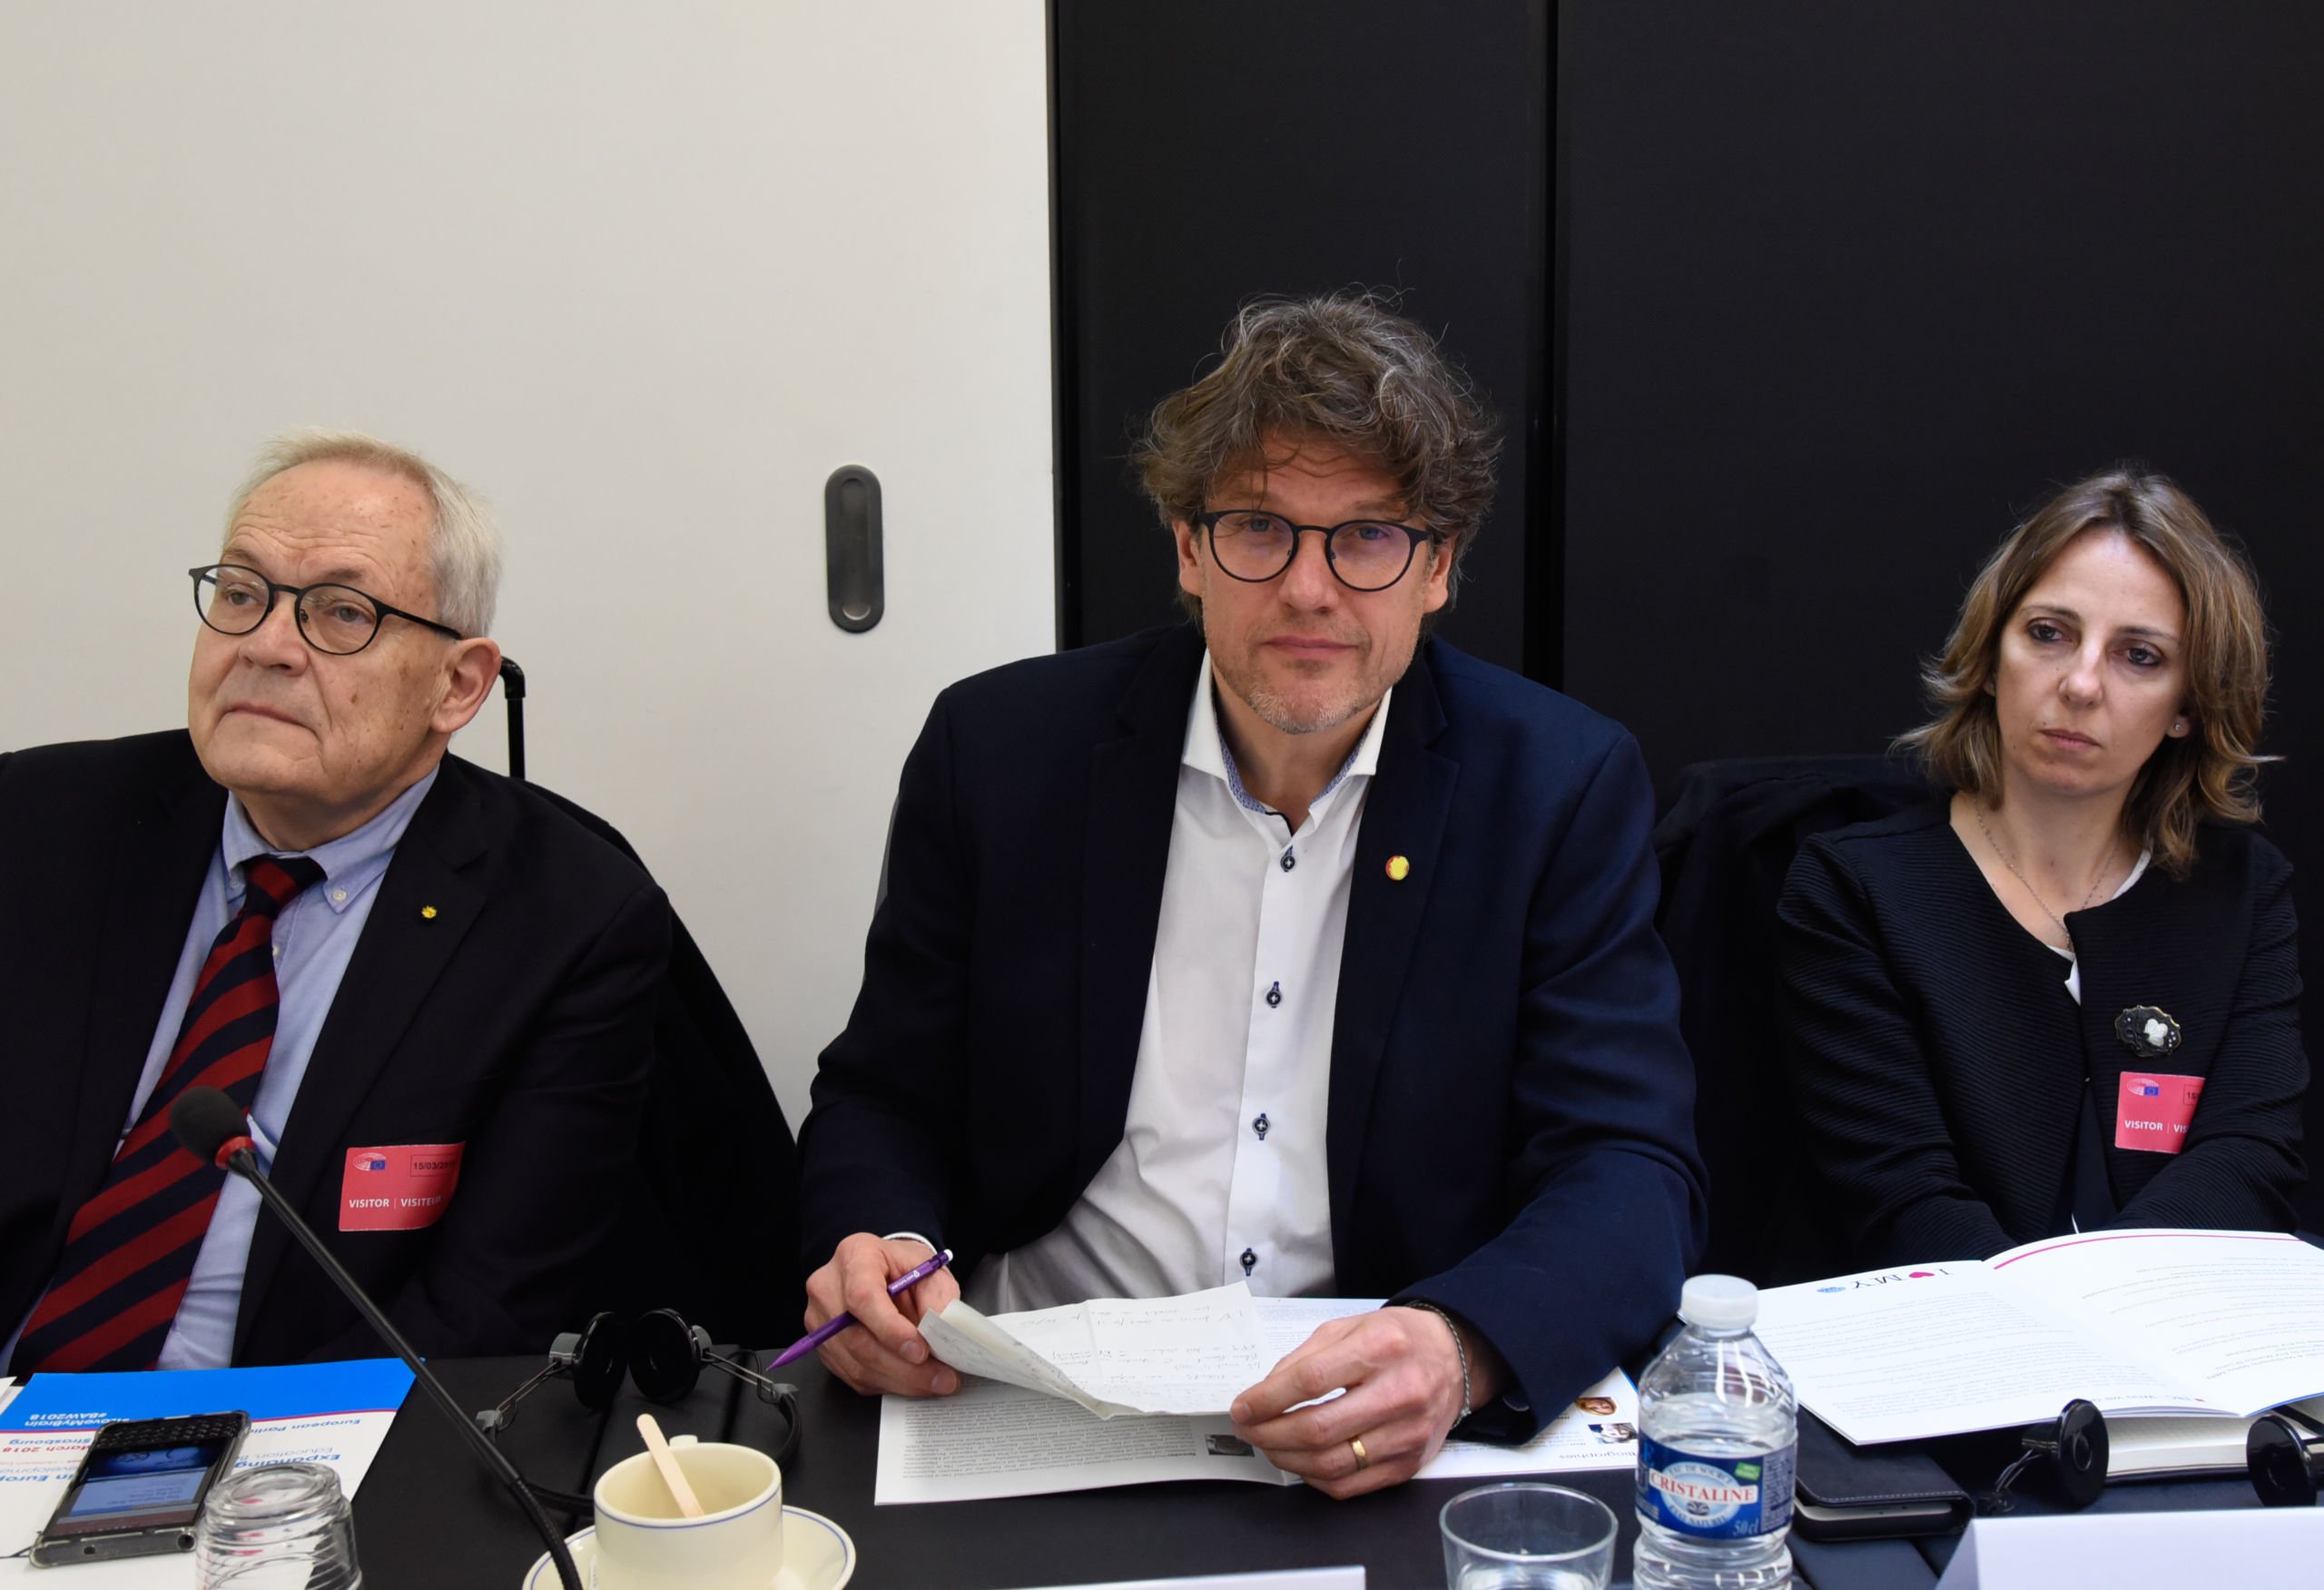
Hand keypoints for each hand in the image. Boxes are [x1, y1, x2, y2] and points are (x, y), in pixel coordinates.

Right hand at [804, 1233, 963, 1396]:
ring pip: (857, 1364)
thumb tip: (941, 1331)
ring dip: (900, 1379)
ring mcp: (821, 1321)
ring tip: (934, 1381)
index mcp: (854, 1256)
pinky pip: (854, 1376)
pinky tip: (912, 1380)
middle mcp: (828, 1288)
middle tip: (941, 1377)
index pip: (863, 1297)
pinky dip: (887, 1383)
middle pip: (858, 1338)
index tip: (920, 1350)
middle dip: (904, 1366)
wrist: (886, 1271)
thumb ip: (938, 1296)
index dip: (891, 1329)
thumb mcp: (931, 1269)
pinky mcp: (824, 1348)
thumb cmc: (904, 1268)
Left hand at [1229, 1306, 1494, 1497]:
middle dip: (1269, 1434)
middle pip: (1317, 1428)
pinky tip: (1301, 1462)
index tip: (1242, 1407)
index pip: (1309, 1381)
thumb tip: (1263, 1395)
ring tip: (1269, 1445)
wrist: (1455, 1359)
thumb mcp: (1347, 1328)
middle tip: (1248, 1430)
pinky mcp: (1409, 1463)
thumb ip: (1304, 1358)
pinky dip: (1315, 1478)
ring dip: (1287, 1459)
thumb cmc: (1397, 1340)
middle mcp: (1399, 1393)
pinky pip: (1350, 1485)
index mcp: (1379, 1348)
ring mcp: (1407, 1434)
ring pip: (1331, 1463)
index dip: (1266, 1400)